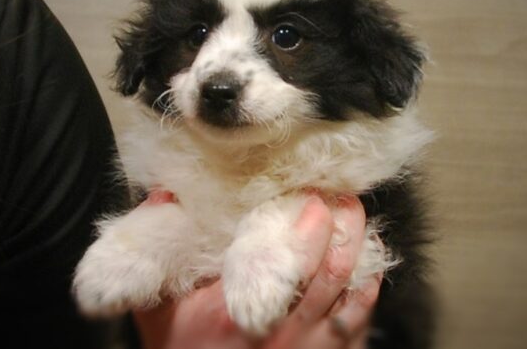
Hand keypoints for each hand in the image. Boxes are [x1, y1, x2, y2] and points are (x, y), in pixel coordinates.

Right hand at [133, 192, 381, 348]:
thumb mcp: (159, 307)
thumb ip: (160, 251)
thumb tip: (163, 194)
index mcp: (240, 312)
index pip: (286, 259)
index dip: (308, 223)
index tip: (311, 194)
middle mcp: (281, 331)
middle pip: (329, 270)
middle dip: (342, 225)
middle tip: (342, 196)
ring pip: (350, 292)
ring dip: (359, 248)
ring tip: (356, 216)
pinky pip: (360, 322)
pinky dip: (367, 289)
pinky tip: (367, 264)